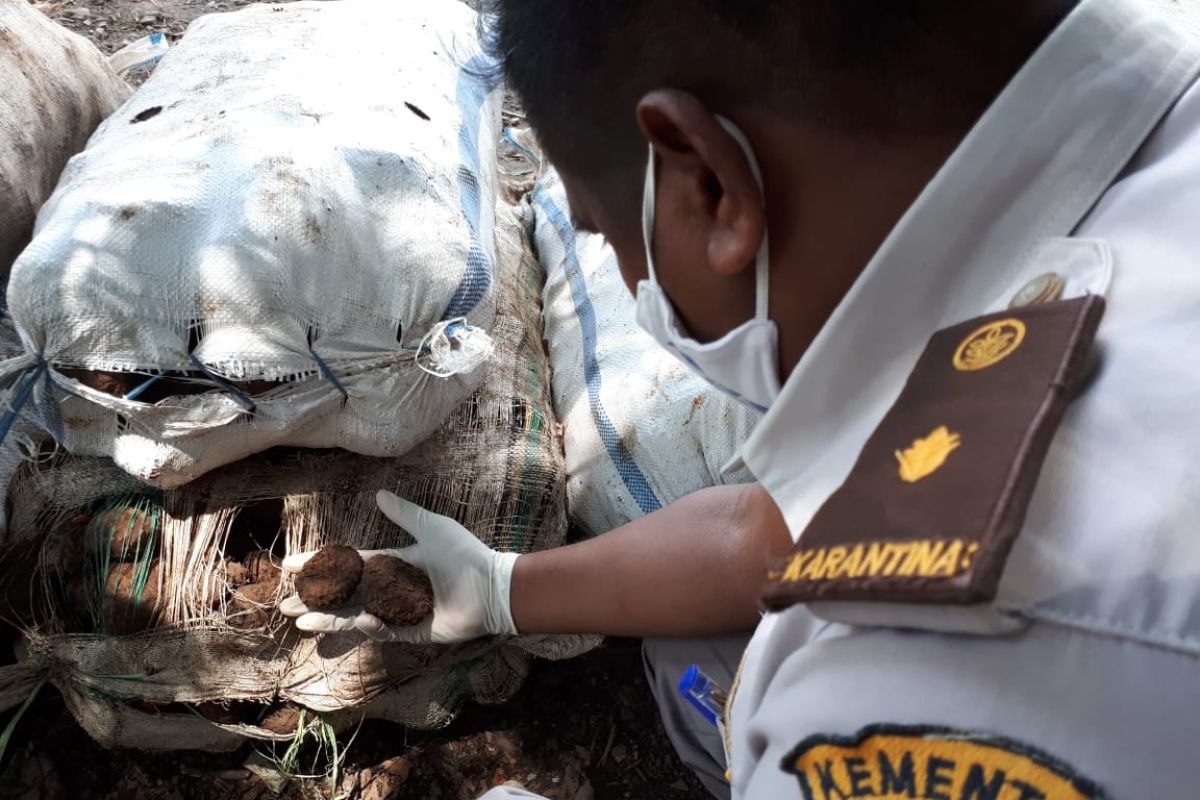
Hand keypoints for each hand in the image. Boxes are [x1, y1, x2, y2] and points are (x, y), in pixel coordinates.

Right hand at [278, 490, 519, 643]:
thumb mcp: (431, 528)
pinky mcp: (411, 631)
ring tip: (301, 621)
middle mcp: (391, 589)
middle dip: (315, 599)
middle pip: (345, 595)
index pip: (348, 565)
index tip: (292, 565)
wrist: (491, 586)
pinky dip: (370, 625)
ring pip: (355, 616)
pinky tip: (360, 619)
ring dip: (329, 618)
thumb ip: (404, 514)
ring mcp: (399, 612)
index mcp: (393, 564)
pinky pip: (383, 630)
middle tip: (284, 604)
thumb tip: (379, 494)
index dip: (321, 565)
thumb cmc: (464, 554)